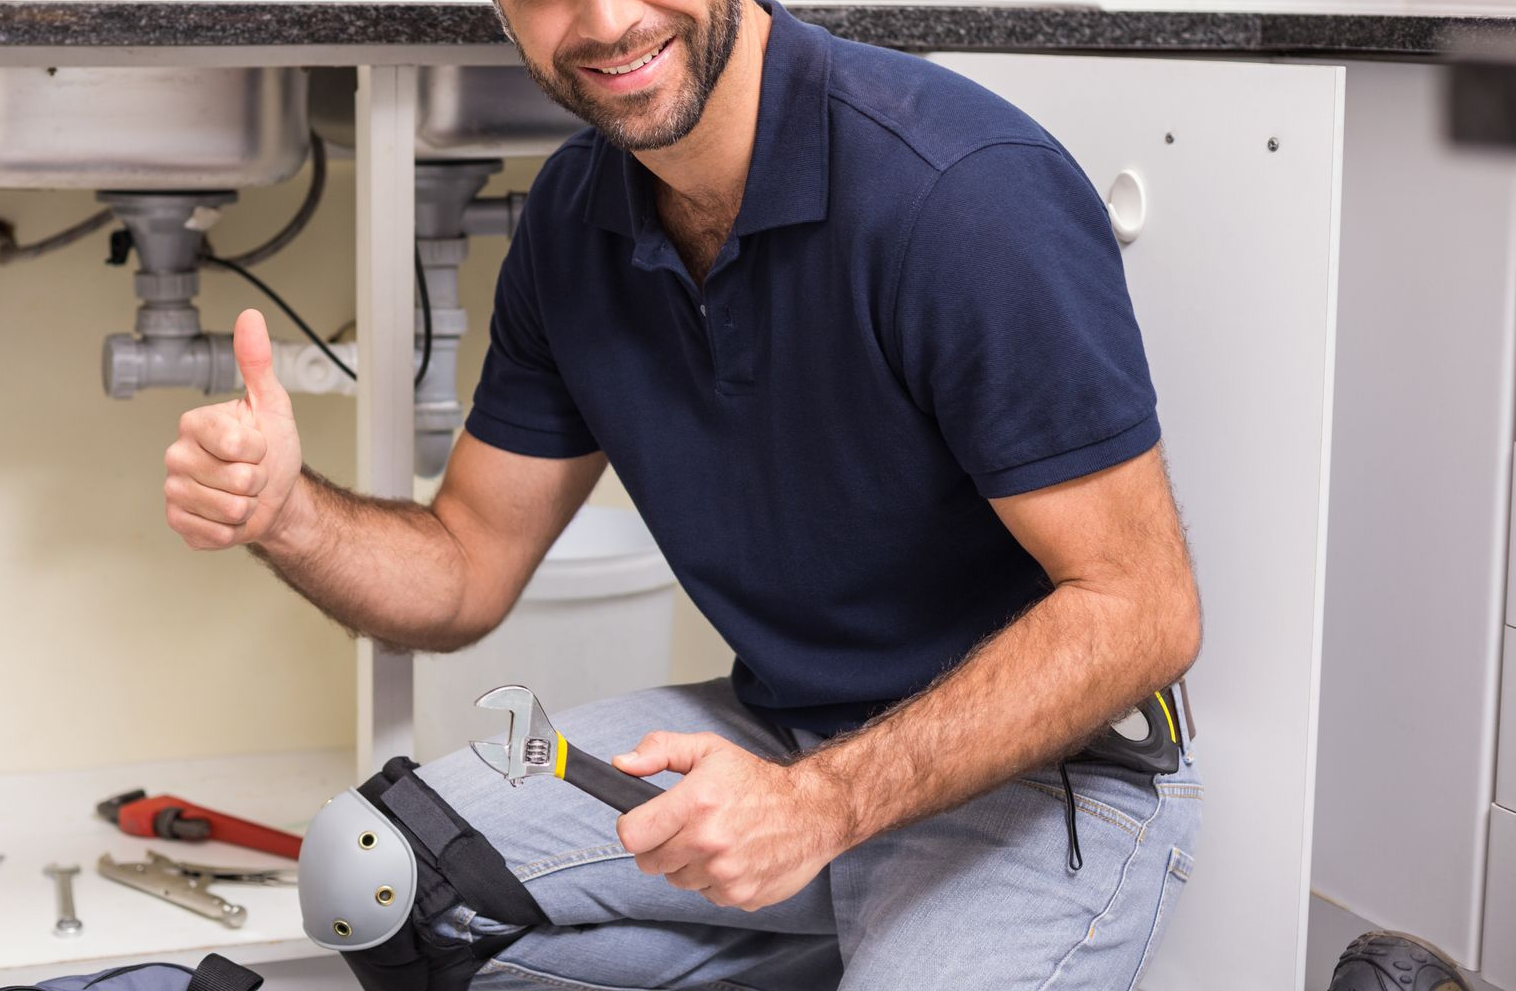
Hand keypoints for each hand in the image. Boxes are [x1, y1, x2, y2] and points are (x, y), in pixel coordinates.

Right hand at [164, 309, 303, 548]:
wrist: (275, 495)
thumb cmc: (273, 450)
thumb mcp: (272, 405)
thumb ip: (258, 363)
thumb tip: (250, 317)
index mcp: (194, 423)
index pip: (238, 444)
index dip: (260, 449)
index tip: (257, 445)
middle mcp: (176, 455)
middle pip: (238, 479)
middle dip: (258, 480)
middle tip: (253, 473)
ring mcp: (174, 490)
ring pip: (229, 508)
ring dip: (248, 505)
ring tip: (243, 493)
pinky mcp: (178, 522)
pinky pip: (213, 533)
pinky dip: (233, 530)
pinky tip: (230, 516)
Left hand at [613, 732, 850, 910]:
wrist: (813, 811)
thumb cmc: (757, 780)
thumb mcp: (709, 749)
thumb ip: (660, 750)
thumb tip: (622, 765)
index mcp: (696, 802)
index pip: (632, 835)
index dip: (632, 827)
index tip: (644, 821)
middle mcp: (708, 841)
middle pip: (650, 862)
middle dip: (660, 845)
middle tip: (684, 828)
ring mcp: (725, 873)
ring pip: (677, 880)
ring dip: (688, 864)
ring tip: (714, 840)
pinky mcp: (740, 895)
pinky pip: (707, 893)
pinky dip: (713, 879)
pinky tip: (733, 856)